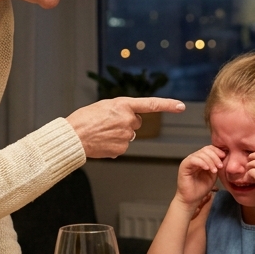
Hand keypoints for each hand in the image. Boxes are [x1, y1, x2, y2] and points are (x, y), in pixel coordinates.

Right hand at [66, 96, 185, 157]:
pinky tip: (102, 142)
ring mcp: (125, 135)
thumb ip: (121, 110)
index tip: (181, 106)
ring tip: (102, 132)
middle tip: (108, 124)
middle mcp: (127, 120)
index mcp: (123, 105)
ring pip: (129, 135)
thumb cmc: (84, 119)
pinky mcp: (121, 149)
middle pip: (136, 122)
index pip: (151, 104)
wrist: (72, 136)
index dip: (167, 105)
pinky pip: (122, 146)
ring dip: (119, 134)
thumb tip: (130, 122)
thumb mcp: (104, 106)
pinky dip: (113, 145)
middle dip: (126, 123)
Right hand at [175, 146, 224, 208]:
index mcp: (202, 159)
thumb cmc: (201, 188)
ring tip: (215, 170)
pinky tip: (207, 169)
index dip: (217, 151)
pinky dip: (202, 163)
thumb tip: (224, 156)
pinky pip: (193, 160)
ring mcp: (189, 161)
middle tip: (220, 166)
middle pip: (206, 149)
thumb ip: (216, 165)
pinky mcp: (184, 166)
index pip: (210, 149)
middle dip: (215, 157)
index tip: (224, 157)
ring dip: (210, 161)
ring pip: (201, 154)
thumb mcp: (213, 174)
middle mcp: (195, 158)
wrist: (192, 199)